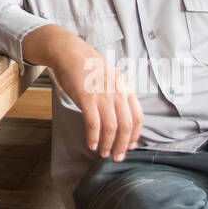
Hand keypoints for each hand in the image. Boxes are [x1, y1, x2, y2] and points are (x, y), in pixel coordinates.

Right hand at [23, 25, 142, 160]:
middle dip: (122, 146)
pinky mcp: (86, 98)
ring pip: (111, 128)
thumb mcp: (111, 77)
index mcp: (125, 88)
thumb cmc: (88, 66)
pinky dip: (93, 137)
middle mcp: (117, 92)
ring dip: (108, 144)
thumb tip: (121, 115)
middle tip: (117, 156)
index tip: (129, 146)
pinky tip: (92, 144)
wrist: (69, 52)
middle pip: (126, 126)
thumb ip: (118, 94)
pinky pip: (93, 124)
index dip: (135, 135)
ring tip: (103, 153)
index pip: (138, 117)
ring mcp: (102, 95)